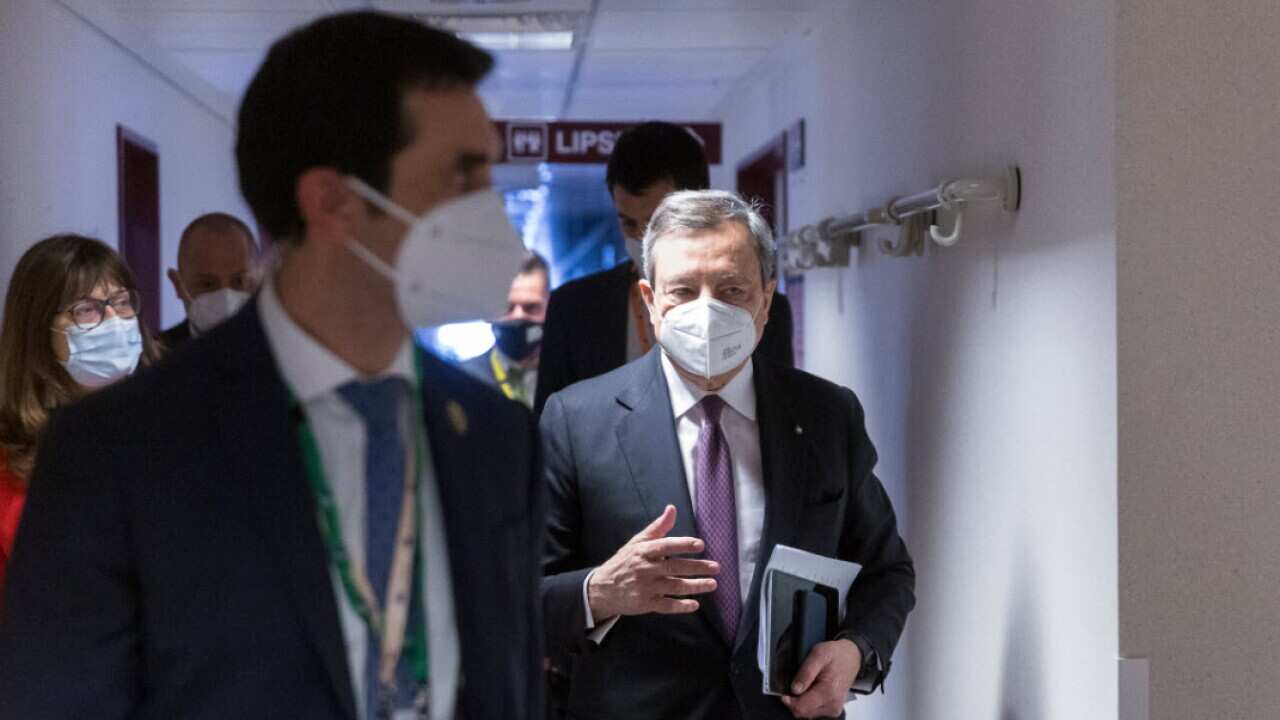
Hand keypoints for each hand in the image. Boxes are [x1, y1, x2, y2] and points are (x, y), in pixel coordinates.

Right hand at [587, 505, 719, 619]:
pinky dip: (681, 606)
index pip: (665, 546)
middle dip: (697, 567)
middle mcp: (645, 569)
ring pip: (674, 587)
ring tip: (712, 584)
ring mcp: (645, 587)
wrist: (603, 588)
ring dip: (695, 586)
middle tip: (716, 567)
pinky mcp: (645, 604)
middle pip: (674, 567)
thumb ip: (658, 527)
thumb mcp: (637, 542)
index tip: (700, 545)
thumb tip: (672, 509)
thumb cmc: (625, 562)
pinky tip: (694, 605)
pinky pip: (666, 606)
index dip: (683, 545)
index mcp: (643, 551)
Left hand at [780, 639, 861, 718]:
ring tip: (806, 684)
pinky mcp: (833, 709)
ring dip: (801, 701)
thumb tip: (794, 689)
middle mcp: (833, 704)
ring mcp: (834, 708)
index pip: (801, 708)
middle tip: (796, 684)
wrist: (852, 657)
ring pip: (807, 713)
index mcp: (829, 692)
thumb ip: (806, 672)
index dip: (788, 701)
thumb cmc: (836, 655)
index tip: (783, 691)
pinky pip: (814, 711)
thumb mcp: (818, 654)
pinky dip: (808, 702)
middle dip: (794, 700)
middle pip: (803, 712)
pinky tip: (811, 689)